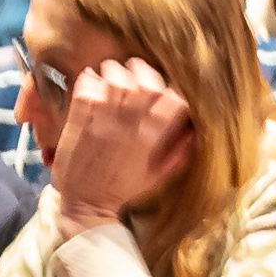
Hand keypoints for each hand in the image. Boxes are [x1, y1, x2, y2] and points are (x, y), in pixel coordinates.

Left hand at [52, 60, 193, 235]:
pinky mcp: (77, 124)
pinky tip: (91, 78)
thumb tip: (197, 133)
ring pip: (113, 82)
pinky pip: (84, 91)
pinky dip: (88, 79)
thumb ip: (180, 154)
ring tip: (112, 70)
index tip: (167, 86)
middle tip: (136, 68)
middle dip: (141, 70)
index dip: (172, 87)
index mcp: (151, 141)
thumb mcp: (160, 177)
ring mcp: (101, 125)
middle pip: (142, 85)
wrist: (88, 207)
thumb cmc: (125, 192)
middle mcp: (128, 129)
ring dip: (115, 71)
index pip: (171, 101)